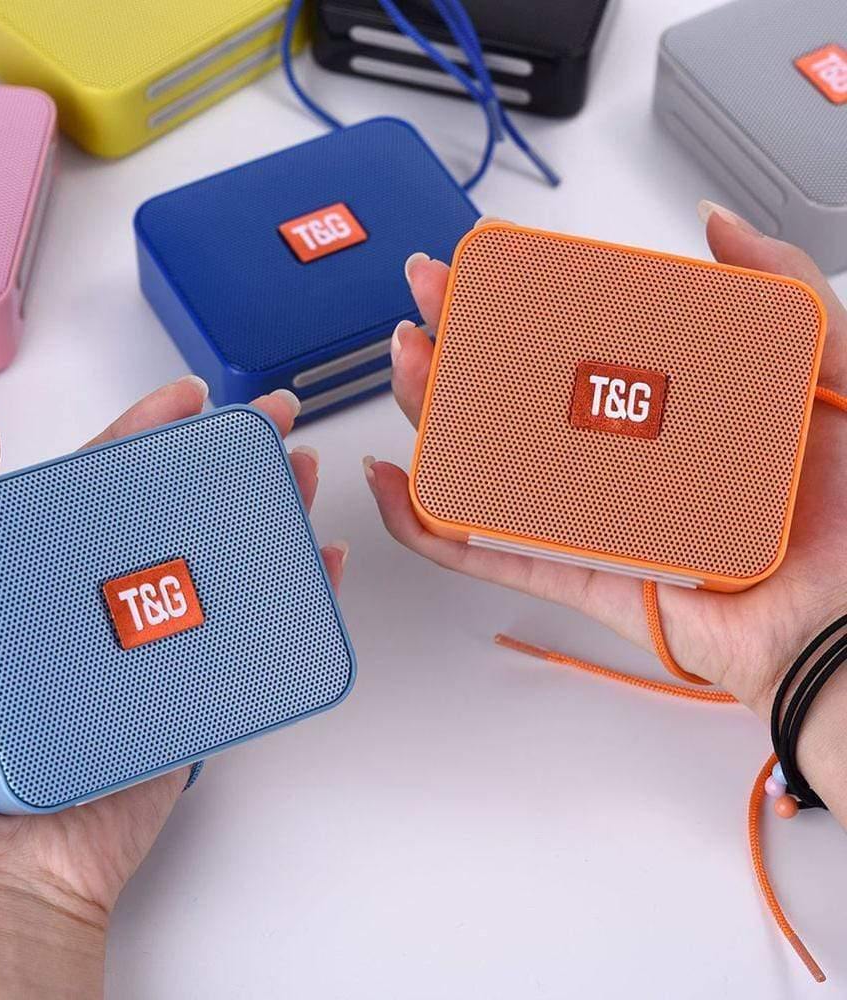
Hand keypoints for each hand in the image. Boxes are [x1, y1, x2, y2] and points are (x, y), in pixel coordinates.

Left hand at [0, 379, 347, 999]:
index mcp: (49, 571)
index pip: (108, 481)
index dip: (150, 429)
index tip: (190, 396)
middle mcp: (110, 597)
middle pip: (183, 511)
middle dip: (232, 458)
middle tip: (272, 422)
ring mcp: (156, 642)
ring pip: (226, 561)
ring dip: (271, 512)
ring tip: (300, 474)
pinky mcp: (193, 691)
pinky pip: (252, 635)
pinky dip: (293, 596)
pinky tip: (318, 564)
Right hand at [365, 205, 846, 824]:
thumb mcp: (841, 375)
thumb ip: (785, 294)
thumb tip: (716, 225)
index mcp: (673, 404)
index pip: (576, 342)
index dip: (521, 300)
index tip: (483, 263)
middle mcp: (625, 458)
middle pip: (516, 398)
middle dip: (455, 343)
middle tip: (425, 300)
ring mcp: (598, 520)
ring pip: (490, 467)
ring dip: (430, 417)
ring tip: (406, 367)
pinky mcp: (587, 579)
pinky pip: (494, 557)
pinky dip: (433, 528)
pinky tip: (397, 486)